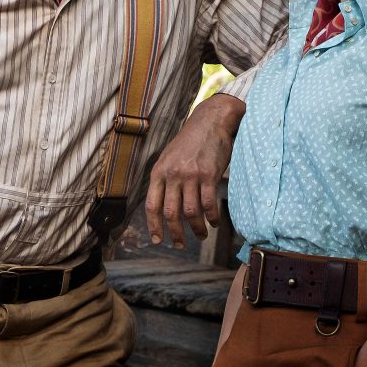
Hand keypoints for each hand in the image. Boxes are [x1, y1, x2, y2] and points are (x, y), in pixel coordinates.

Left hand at [145, 94, 243, 245]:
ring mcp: (191, 175)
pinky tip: (213, 222)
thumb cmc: (190, 141)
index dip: (154, 226)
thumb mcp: (168, 157)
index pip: (152, 205)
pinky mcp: (209, 175)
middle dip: (175, 233)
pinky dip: (211, 217)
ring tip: (201, 235)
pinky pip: (209, 203)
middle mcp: (173, 175)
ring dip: (196, 228)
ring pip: (191, 212)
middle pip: (171, 213)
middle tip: (180, 244)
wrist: (210, 121)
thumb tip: (161, 205)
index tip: (157, 240)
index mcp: (159, 172)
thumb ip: (164, 179)